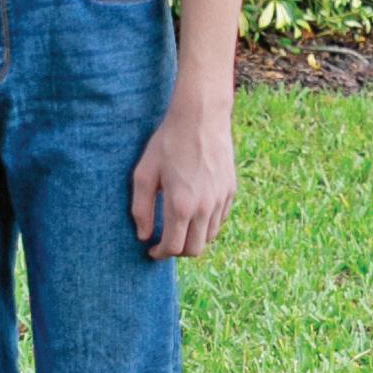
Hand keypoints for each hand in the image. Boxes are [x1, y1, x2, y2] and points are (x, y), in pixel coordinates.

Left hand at [130, 93, 235, 259]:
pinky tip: (194, 213)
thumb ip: (141, 208)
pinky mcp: (230, 191)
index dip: (160, 254)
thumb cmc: (167, 143)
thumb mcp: (144, 174)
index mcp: (181, 205)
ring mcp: (221, 200)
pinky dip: (207, 225)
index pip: (174, 247)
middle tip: (165, 243)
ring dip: (193, 239)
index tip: (151, 250)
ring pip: (209, 236)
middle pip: (195, 249)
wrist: (200, 119)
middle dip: (177, 251)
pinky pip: (220, 219)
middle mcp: (205, 208)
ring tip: (178, 228)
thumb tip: (144, 236)